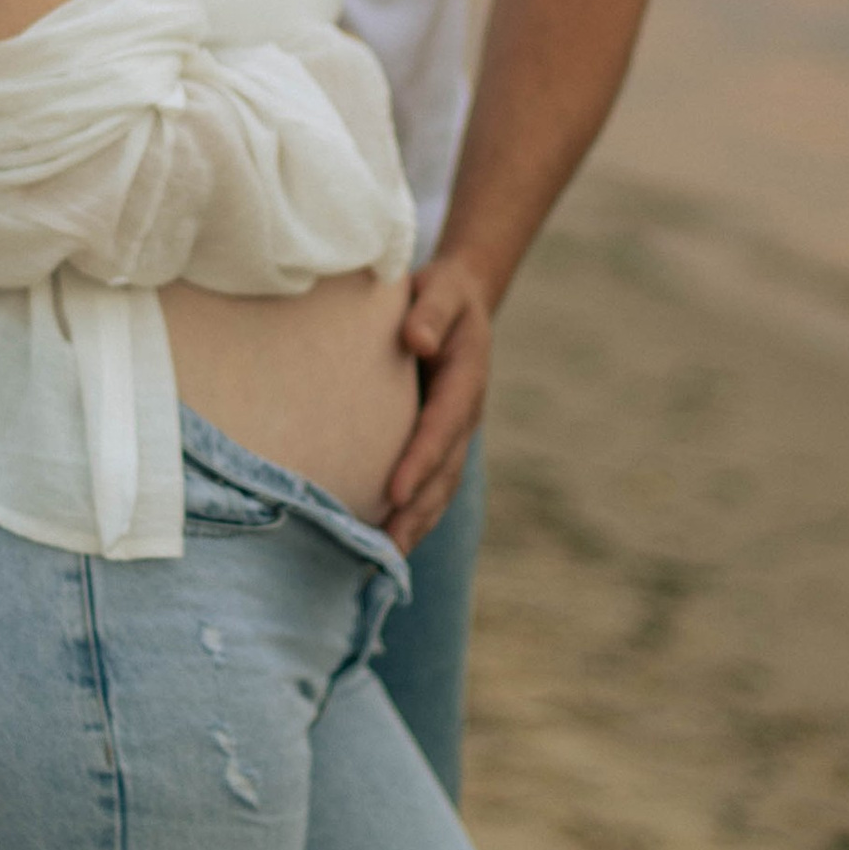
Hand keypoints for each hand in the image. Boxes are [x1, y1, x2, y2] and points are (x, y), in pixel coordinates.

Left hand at [387, 252, 492, 552]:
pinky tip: (382, 543)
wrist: (457, 300)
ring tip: (384, 561)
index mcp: (466, 377)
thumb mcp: (440, 288)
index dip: (422, 460)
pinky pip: (429, 483)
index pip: (443, 425)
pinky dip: (412, 514)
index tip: (396, 491)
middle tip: (387, 548)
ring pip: (440, 486)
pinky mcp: (438, 441)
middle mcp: (465, 413)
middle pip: (445, 470)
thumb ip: (429, 311)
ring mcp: (454, 432)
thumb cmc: (440, 292)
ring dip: (416, 523)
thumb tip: (416, 340)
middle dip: (419, 511)